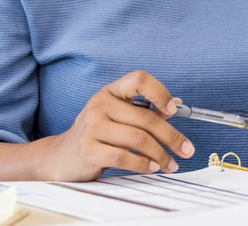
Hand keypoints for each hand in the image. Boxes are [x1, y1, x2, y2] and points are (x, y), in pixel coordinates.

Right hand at [46, 70, 194, 180]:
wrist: (61, 156)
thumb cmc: (95, 134)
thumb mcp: (117, 116)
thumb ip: (143, 110)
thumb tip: (177, 104)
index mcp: (110, 92)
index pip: (139, 79)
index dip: (160, 92)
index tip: (175, 109)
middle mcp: (100, 104)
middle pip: (146, 117)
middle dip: (171, 136)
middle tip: (186, 149)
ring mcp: (92, 126)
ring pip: (139, 139)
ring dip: (160, 154)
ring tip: (170, 163)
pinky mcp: (88, 149)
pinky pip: (124, 157)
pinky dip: (143, 165)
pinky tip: (151, 167)